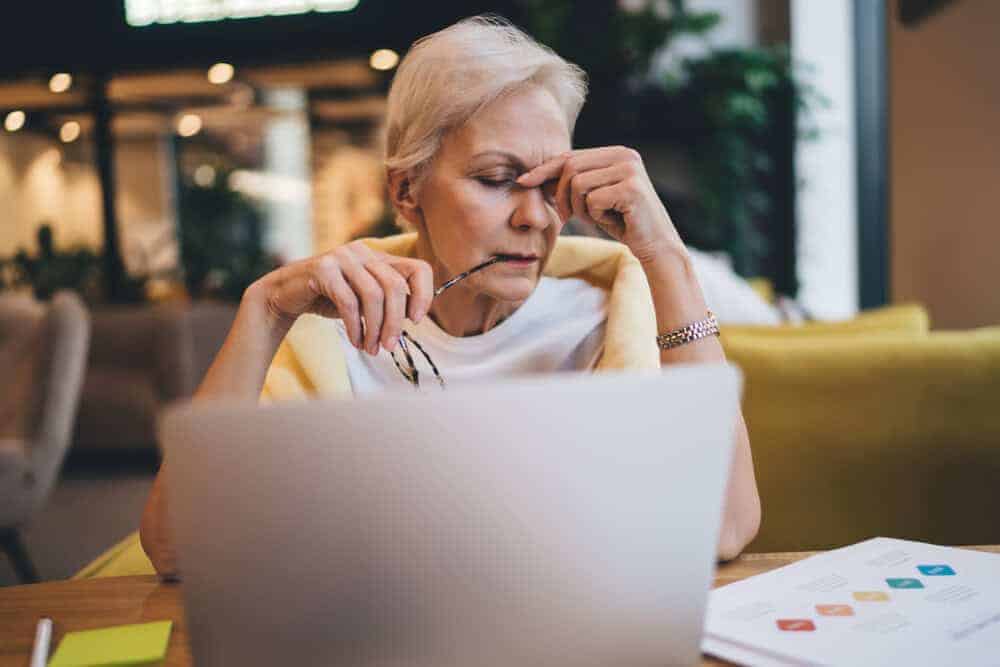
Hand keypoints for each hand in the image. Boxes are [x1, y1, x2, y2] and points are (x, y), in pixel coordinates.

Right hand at [250, 240, 433, 354]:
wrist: (285, 295)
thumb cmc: (329, 299)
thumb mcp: (364, 301)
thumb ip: (387, 303)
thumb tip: (411, 319)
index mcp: (379, 257)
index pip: (418, 268)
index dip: (424, 295)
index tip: (416, 321)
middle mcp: (363, 252)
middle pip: (396, 286)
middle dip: (395, 322)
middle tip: (390, 347)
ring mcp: (343, 257)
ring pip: (373, 294)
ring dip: (375, 328)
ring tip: (372, 348)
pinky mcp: (323, 268)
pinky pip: (348, 301)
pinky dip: (355, 326)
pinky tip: (356, 341)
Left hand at [516, 146, 683, 263]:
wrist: (656, 246)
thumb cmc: (623, 222)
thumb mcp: (594, 198)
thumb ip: (574, 183)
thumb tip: (535, 176)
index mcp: (616, 153)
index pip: (571, 156)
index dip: (544, 169)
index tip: (523, 182)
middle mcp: (625, 155)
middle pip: (571, 167)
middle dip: (561, 195)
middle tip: (566, 217)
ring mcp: (630, 170)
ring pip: (578, 184)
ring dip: (580, 208)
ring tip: (597, 218)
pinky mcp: (631, 188)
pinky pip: (592, 201)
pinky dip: (595, 216)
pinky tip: (613, 221)